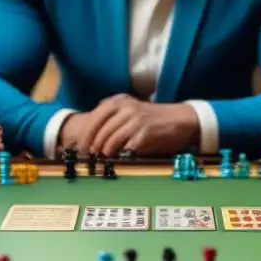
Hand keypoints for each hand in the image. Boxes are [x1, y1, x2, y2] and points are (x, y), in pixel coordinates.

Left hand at [71, 95, 199, 156]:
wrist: (181, 119)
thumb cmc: (153, 119)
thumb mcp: (130, 111)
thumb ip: (111, 120)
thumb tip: (90, 139)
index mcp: (118, 101)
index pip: (93, 118)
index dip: (84, 135)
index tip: (79, 148)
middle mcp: (125, 108)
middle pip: (98, 131)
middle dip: (91, 147)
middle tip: (89, 158)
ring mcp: (135, 119)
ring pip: (109, 140)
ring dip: (104, 153)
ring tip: (104, 159)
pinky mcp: (144, 133)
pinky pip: (125, 148)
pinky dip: (120, 155)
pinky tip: (119, 158)